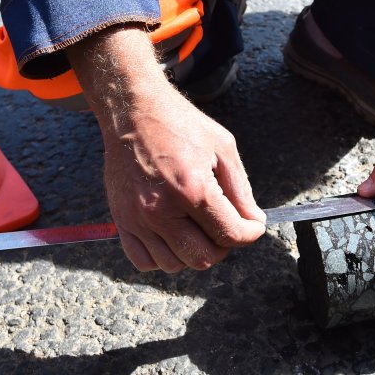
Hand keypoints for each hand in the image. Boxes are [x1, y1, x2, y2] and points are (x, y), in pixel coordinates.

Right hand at [70, 26, 265, 271]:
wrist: (133, 110)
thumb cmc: (179, 124)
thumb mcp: (223, 147)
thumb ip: (241, 190)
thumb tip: (252, 222)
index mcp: (192, 189)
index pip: (230, 234)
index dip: (250, 233)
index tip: (253, 226)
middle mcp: (161, 209)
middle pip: (203, 258)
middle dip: (223, 246)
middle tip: (225, 225)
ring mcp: (137, 217)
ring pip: (174, 264)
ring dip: (193, 252)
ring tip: (198, 228)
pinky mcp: (120, 219)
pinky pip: (144, 261)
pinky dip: (162, 256)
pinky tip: (173, 235)